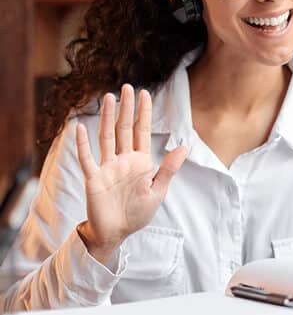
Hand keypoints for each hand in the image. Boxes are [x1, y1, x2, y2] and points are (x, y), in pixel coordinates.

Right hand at [75, 84, 187, 264]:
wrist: (117, 233)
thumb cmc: (138, 213)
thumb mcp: (158, 190)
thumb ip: (169, 169)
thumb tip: (184, 147)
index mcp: (140, 162)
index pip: (142, 131)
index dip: (144, 113)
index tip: (146, 94)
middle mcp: (123, 160)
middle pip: (125, 128)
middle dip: (127, 108)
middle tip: (128, 86)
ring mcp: (107, 167)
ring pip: (107, 137)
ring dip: (108, 117)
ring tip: (109, 97)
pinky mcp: (93, 178)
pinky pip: (87, 158)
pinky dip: (82, 144)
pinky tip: (80, 128)